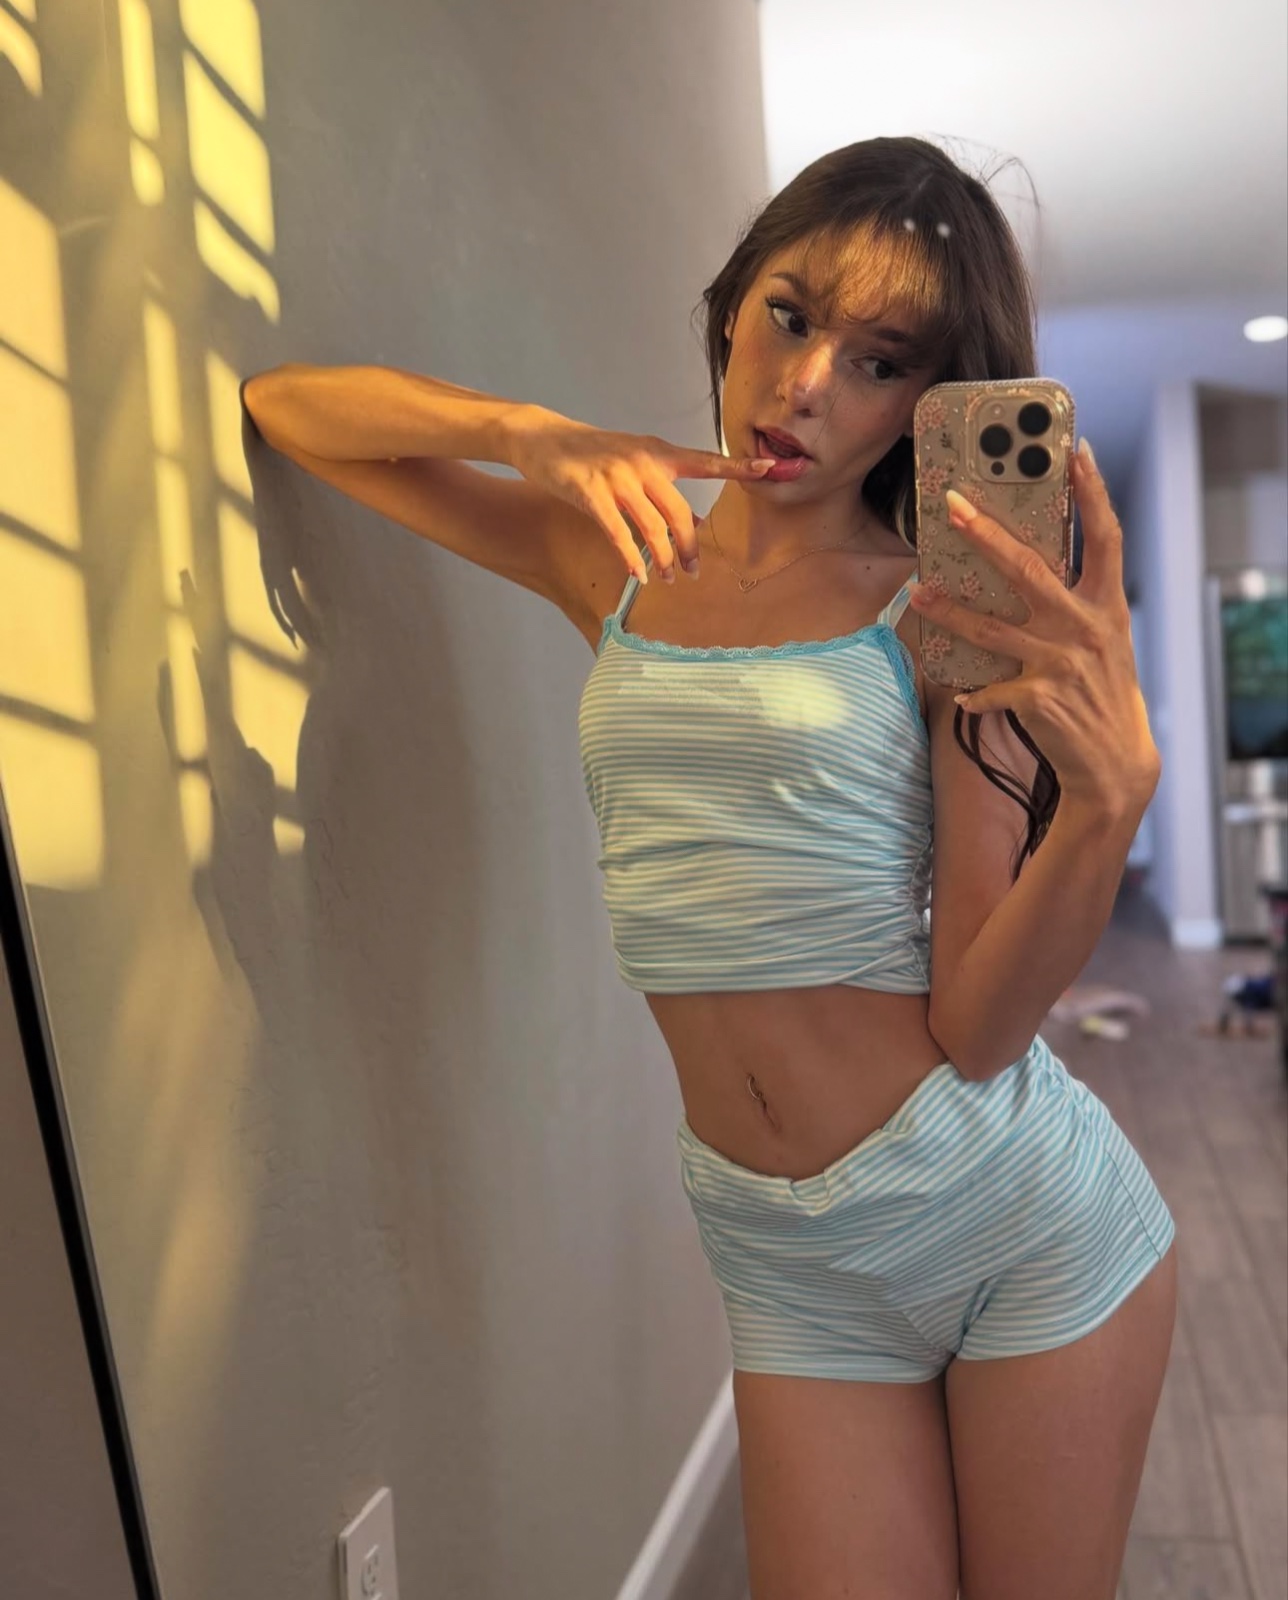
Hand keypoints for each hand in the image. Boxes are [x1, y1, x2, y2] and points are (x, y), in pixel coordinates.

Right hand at [505, 406, 774, 583]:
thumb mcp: (634, 464)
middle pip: (679, 511)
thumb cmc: (592, 454)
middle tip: (695, 572)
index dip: (739, 468)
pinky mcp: (590, 492)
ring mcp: (616, 476)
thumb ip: (665, 491)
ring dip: (664, 558)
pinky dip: (631, 557)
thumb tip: (696, 525)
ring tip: (669, 579)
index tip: (772, 469)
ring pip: (652, 526)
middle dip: (690, 547)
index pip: (706, 461)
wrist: (543, 436)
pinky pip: (618, 532)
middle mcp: (643, 462)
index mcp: (658, 452)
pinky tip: (638, 575)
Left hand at [907, 440, 1160, 811]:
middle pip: (1029, 569)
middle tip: (953, 506)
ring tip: (917, 593)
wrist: (1116, 764)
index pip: (1106, 538)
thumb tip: (1028, 566)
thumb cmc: (1102, 694)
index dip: (1094, 494)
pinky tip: (962, 695)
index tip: (1077, 452)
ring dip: (948, 610)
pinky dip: (974, 693)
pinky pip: (990, 689)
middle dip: (987, 535)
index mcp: (1107, 607)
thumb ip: (1074, 604)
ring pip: (990, 628)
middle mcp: (1086, 628)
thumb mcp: (1103, 642)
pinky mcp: (1038, 698)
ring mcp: (1061, 663)